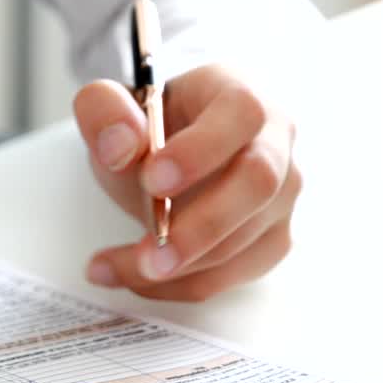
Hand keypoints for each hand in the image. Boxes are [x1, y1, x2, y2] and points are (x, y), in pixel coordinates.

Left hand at [72, 64, 299, 300]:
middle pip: (259, 184)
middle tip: (147, 255)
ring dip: (177, 268)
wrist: (161, 155)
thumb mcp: (111, 109)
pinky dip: (177, 286)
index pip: (242, 112)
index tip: (153, 181)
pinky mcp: (268, 241)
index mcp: (238, 95)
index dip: (202, 149)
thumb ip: (104, 112)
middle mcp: (273, 143)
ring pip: (245, 240)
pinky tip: (131, 278)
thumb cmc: (147, 128)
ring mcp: (278, 196)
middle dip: (201, 227)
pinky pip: (230, 274)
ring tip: (109, 268)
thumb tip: (118, 147)